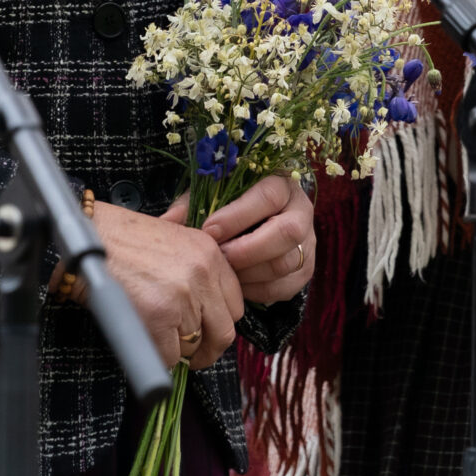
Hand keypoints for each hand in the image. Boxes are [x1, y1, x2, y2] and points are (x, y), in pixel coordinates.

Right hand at [95, 196, 241, 370]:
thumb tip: (206, 305)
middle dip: (206, 349)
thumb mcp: (173, 236)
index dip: (219, 323)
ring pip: (192, 345)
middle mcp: (202, 274)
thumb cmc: (121, 238)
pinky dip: (156, 356)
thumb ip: (196, 265)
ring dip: (174, 348)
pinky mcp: (159, 316)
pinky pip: (168, 356)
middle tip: (191, 354)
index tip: (206, 331)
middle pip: (223, 331)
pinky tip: (143, 339)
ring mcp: (182, 296)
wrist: (87, 237)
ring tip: (155, 334)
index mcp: (209, 253)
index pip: (236, 305)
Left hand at [198, 174, 315, 306]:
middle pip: (286, 233)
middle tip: (218, 257)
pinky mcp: (305, 270)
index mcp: (282, 184)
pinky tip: (235, 286)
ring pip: (287, 263)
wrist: (259, 217)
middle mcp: (301, 212)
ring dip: (250, 272)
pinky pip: (285, 287)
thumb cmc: (230, 203)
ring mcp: (308, 243)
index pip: (267, 197)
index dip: (237, 216)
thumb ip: (192, 204)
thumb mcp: (212, 194)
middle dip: (248, 249)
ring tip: (222, 273)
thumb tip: (167, 221)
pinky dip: (257, 290)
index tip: (209, 230)